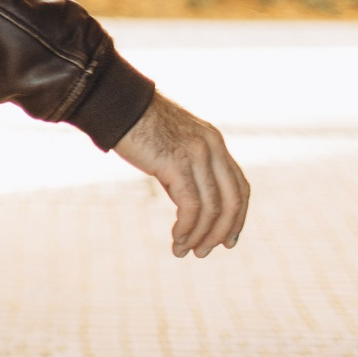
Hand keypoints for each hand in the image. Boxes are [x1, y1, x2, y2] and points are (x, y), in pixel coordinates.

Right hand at [114, 92, 249, 259]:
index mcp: (215, 142)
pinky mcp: (177, 163)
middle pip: (232, 200)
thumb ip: (188, 173)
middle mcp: (212, 147)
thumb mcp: (173, 148)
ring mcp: (197, 154)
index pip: (239, 187)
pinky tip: (177, 239)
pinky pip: (191, 206)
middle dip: (222, 231)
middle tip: (205, 252)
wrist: (118, 105)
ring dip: (200, 235)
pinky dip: (186, 228)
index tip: (228, 241)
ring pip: (212, 207)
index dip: (237, 217)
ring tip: (184, 251)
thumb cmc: (139, 127)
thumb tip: (191, 210)